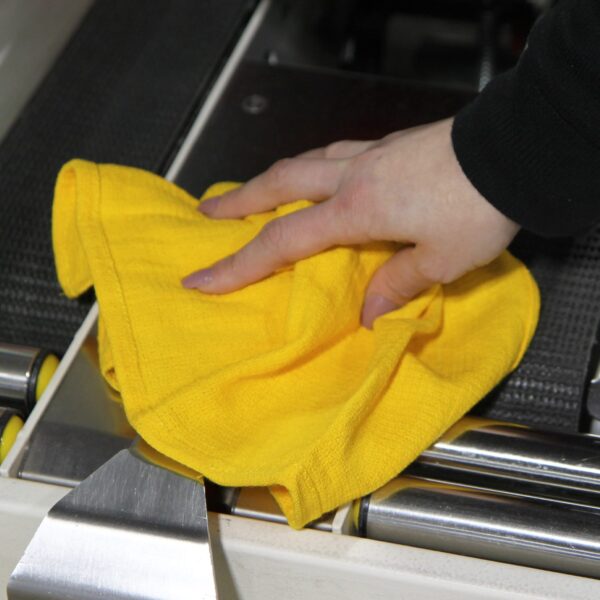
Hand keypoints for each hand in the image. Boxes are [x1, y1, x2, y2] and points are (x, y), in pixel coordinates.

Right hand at [182, 118, 518, 327]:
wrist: (513, 152)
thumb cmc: (478, 211)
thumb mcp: (441, 262)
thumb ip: (398, 285)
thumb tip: (368, 316)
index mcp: (355, 211)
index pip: (281, 242)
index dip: (237, 265)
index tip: (200, 278)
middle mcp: (351, 177)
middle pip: (279, 184)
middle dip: (238, 201)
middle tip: (207, 213)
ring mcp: (369, 154)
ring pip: (304, 161)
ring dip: (271, 178)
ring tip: (253, 192)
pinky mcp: (389, 145)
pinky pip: (336, 153)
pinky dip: (313, 165)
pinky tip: (318, 173)